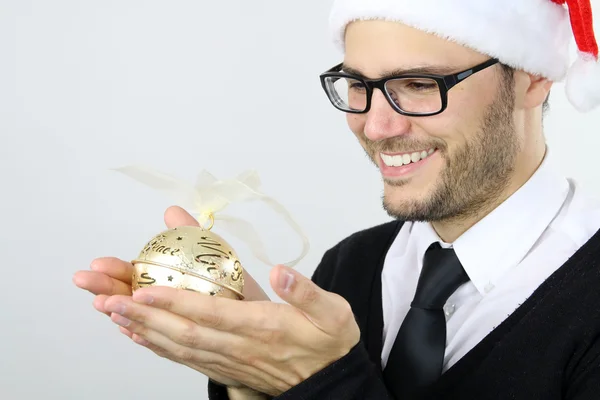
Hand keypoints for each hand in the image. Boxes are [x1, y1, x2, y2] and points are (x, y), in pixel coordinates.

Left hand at [101, 261, 360, 396]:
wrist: (332, 382)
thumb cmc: (329, 343)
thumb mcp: (333, 312)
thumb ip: (306, 292)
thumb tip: (281, 272)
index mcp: (263, 328)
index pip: (211, 314)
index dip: (176, 301)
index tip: (146, 288)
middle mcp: (240, 348)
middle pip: (184, 333)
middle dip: (144, 316)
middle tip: (110, 300)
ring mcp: (231, 361)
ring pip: (180, 348)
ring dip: (144, 330)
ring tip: (115, 313)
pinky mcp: (227, 368)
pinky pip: (186, 360)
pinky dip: (159, 348)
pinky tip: (141, 336)